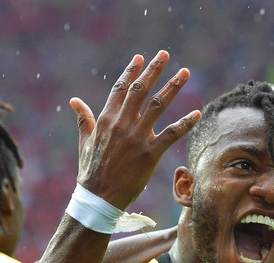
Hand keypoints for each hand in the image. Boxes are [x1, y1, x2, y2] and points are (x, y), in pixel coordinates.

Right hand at [70, 51, 200, 209]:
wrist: (98, 198)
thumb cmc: (90, 172)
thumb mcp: (85, 142)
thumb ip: (84, 119)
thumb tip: (75, 100)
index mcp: (106, 119)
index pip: (120, 88)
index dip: (131, 71)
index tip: (141, 57)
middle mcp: (122, 124)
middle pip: (141, 90)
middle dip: (154, 70)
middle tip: (165, 54)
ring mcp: (137, 138)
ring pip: (158, 106)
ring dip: (173, 87)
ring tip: (185, 73)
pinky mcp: (150, 154)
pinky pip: (171, 134)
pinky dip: (185, 123)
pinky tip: (197, 113)